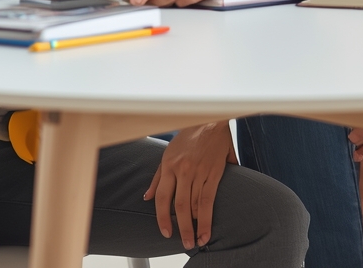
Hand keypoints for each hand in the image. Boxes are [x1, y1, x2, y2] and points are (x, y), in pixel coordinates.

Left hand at [144, 121, 236, 248]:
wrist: (209, 119)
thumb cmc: (188, 136)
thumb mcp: (168, 153)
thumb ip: (158, 177)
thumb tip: (147, 197)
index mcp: (169, 165)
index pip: (163, 198)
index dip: (162, 218)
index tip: (165, 232)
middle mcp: (183, 170)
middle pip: (180, 206)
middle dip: (181, 228)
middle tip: (183, 243)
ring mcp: (199, 172)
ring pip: (195, 205)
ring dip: (195, 226)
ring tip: (196, 240)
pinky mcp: (214, 172)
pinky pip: (209, 199)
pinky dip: (207, 217)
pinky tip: (206, 229)